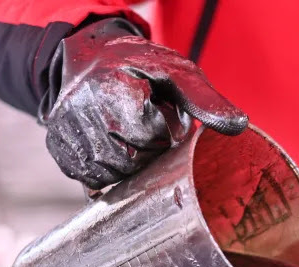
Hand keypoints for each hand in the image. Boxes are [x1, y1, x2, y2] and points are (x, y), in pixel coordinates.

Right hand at [41, 19, 247, 189]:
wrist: (87, 56)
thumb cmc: (136, 64)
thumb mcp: (176, 72)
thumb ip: (206, 100)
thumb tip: (239, 125)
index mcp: (113, 90)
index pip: (152, 140)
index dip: (164, 133)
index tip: (160, 114)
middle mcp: (82, 111)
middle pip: (132, 161)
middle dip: (148, 150)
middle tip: (146, 126)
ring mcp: (66, 131)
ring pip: (111, 175)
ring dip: (129, 163)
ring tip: (128, 133)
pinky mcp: (59, 147)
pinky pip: (90, 179)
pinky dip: (108, 171)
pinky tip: (113, 147)